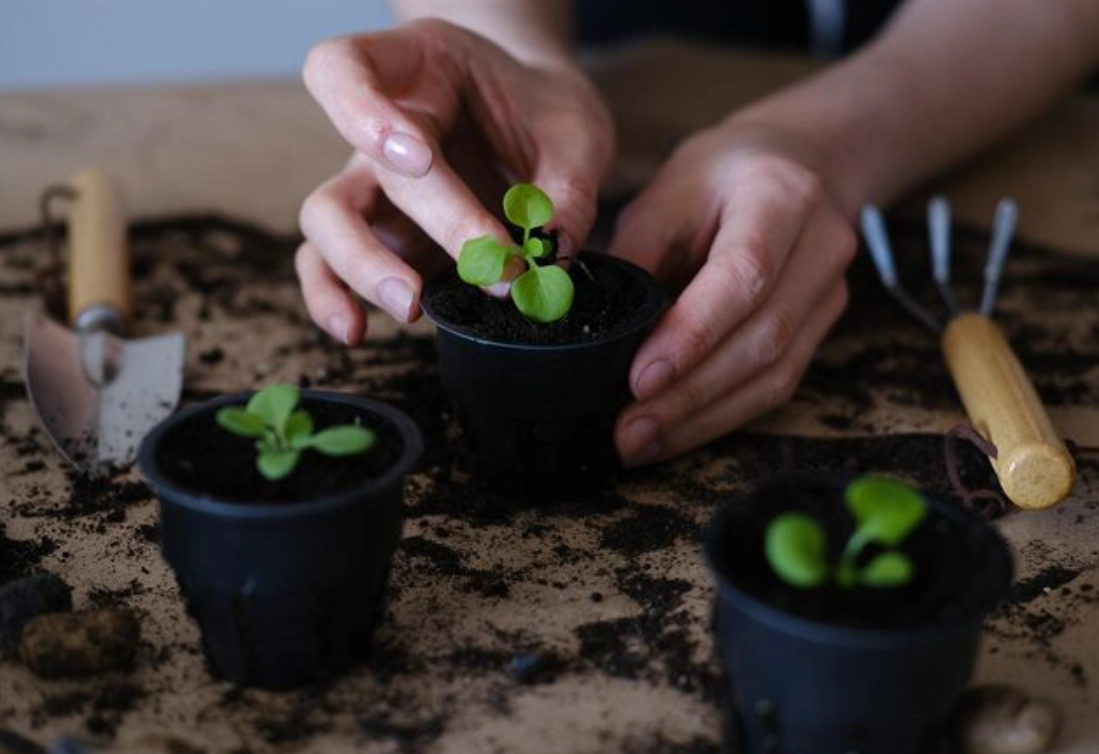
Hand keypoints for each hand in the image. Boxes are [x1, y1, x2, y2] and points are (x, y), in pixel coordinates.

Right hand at [296, 19, 613, 343]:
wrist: (541, 128)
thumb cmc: (545, 114)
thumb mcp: (575, 132)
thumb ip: (568, 186)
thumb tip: (551, 255)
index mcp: (417, 70)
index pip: (345, 68)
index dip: (362, 111)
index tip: (418, 157)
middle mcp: (379, 128)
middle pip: (368, 166)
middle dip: (431, 219)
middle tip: (488, 264)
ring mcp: (372, 187)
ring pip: (327, 220)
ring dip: (362, 266)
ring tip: (411, 306)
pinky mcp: (379, 239)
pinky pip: (327, 267)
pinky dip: (335, 298)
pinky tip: (359, 330)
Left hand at [609, 122, 856, 465]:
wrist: (796, 163)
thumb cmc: (719, 176)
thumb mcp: (667, 193)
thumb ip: (636, 256)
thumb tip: (593, 330)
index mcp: (780, 196)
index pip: (744, 275)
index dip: (693, 334)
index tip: (639, 380)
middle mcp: (821, 246)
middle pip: (763, 338)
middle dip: (690, 394)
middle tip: (628, 432)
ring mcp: (830, 292)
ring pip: (775, 374)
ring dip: (704, 418)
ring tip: (642, 443)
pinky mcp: (822, 328)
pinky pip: (777, 385)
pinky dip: (722, 416)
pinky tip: (675, 434)